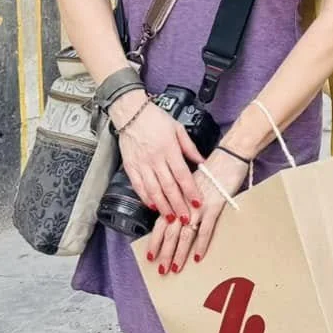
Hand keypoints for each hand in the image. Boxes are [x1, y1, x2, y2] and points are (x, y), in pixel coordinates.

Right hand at [115, 95, 203, 225]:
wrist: (131, 112)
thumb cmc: (156, 119)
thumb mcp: (178, 129)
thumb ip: (190, 148)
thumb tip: (202, 163)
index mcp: (169, 149)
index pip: (182, 175)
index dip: (190, 191)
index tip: (197, 203)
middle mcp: (155, 159)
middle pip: (169, 187)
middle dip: (178, 205)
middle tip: (185, 219)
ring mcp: (141, 164)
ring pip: (153, 190)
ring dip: (163, 206)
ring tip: (170, 218)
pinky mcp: (130, 167)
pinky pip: (138, 186)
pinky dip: (145, 198)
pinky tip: (153, 206)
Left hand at [145, 147, 248, 274]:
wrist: (229, 156)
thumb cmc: (212, 168)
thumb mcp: (192, 183)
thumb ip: (184, 198)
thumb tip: (180, 216)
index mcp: (178, 197)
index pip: (162, 223)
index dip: (155, 240)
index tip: (151, 255)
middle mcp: (185, 203)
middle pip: (171, 232)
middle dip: (165, 253)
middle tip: (161, 270)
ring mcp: (199, 205)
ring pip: (185, 234)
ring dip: (179, 253)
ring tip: (175, 268)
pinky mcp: (215, 206)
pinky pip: (206, 229)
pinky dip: (201, 244)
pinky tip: (197, 257)